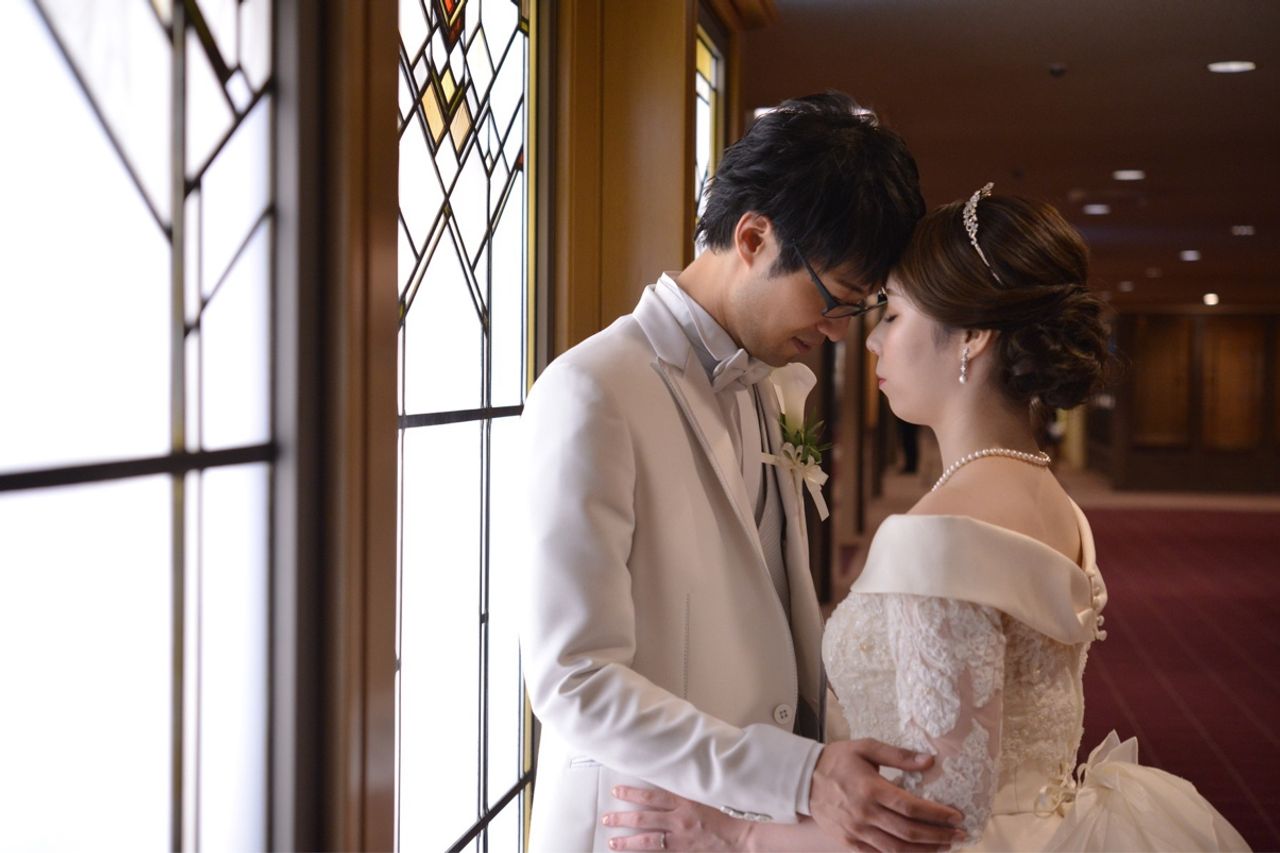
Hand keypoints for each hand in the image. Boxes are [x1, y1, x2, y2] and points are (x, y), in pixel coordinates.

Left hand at [602, 785, 748, 850]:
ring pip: (648, 841)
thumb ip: (685, 790)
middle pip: (644, 819)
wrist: (742, 837)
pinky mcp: (684, 852)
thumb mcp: (705, 795)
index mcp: (685, 802)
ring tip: (612, 842)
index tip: (617, 792)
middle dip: (623, 819)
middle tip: (607, 819)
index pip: (652, 796)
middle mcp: (680, 821)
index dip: (632, 794)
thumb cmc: (726, 813)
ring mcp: (681, 840)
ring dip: (627, 842)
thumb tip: (665, 781)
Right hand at [809, 739, 965, 851]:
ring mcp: (856, 832)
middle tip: (959, 834)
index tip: (957, 816)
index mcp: (871, 789)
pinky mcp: (849, 842)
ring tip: (945, 846)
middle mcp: (865, 814)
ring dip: (925, 851)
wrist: (803, 780)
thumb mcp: (866, 748)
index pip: (911, 808)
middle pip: (909, 832)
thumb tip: (929, 761)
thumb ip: (898, 755)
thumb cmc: (837, 760)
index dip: (937, 814)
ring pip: (897, 849)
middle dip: (939, 836)